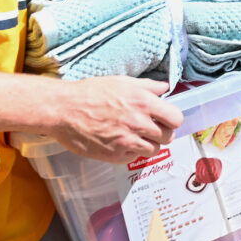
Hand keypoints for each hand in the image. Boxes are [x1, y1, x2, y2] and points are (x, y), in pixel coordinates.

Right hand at [50, 76, 183, 163]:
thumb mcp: (123, 81)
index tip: (166, 118)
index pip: (176, 119)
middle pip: (168, 137)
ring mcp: (127, 142)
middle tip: (151, 128)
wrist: (64, 109)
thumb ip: (148, 86)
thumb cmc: (91, 92)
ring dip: (148, 144)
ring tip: (136, 136)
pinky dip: (130, 152)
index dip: (172, 119)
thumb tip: (165, 88)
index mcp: (144, 103)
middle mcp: (139, 124)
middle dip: (162, 132)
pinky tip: (121, 142)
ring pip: (153, 150)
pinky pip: (133, 158)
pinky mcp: (115, 155)